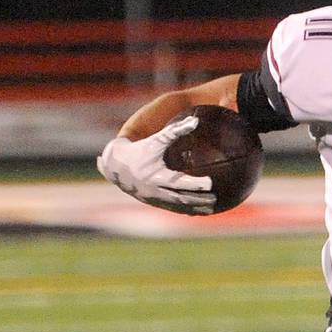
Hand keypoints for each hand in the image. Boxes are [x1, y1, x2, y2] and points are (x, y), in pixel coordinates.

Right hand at [96, 116, 215, 214]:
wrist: (115, 165)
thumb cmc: (139, 150)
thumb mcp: (155, 140)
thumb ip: (175, 131)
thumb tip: (195, 120)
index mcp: (156, 176)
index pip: (178, 182)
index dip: (194, 183)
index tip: (211, 182)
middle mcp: (155, 190)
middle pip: (180, 198)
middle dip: (198, 199)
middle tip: (215, 198)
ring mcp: (154, 198)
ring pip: (177, 206)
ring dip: (195, 208)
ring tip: (212, 208)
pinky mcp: (153, 202)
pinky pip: (172, 208)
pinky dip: (186, 210)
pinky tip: (200, 211)